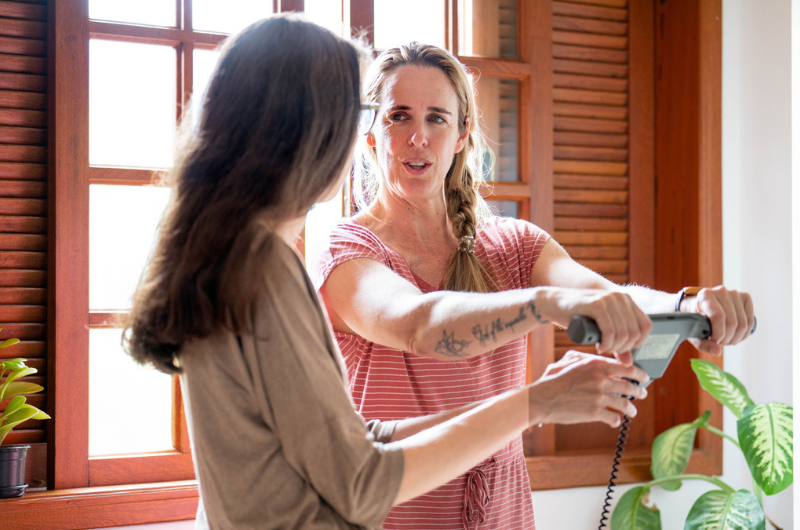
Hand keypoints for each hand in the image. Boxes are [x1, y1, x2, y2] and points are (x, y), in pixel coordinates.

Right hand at [527, 351, 649, 427]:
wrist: (542, 399)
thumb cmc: (551, 380)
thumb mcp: (566, 361)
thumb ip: (584, 358)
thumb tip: (595, 358)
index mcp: (595, 364)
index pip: (626, 367)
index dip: (638, 373)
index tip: (643, 376)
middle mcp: (600, 379)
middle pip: (630, 385)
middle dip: (639, 391)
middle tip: (642, 393)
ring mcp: (598, 396)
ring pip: (625, 404)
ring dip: (631, 409)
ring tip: (632, 411)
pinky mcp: (595, 413)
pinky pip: (614, 418)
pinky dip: (616, 421)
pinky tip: (614, 420)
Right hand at [538, 287, 652, 357]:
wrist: (552, 304)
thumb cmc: (576, 317)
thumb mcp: (601, 329)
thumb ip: (617, 342)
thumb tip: (629, 362)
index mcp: (626, 300)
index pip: (646, 326)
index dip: (638, 343)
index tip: (623, 350)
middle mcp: (620, 297)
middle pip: (635, 332)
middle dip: (623, 348)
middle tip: (608, 350)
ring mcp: (609, 299)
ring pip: (623, 333)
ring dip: (613, 347)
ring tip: (602, 348)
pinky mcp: (597, 304)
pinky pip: (610, 331)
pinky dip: (606, 343)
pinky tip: (598, 345)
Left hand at [682, 286, 754, 354]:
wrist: (699, 306)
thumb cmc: (695, 319)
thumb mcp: (693, 331)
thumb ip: (703, 344)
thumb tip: (717, 351)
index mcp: (705, 296)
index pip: (718, 316)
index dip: (719, 333)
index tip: (715, 341)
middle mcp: (720, 291)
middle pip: (732, 323)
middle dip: (727, 339)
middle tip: (720, 343)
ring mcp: (734, 293)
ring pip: (743, 324)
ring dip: (736, 338)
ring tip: (727, 340)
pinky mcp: (745, 298)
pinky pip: (750, 320)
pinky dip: (745, 333)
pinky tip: (736, 335)